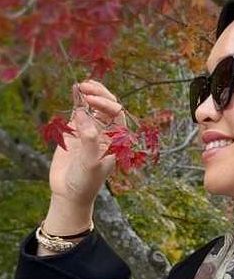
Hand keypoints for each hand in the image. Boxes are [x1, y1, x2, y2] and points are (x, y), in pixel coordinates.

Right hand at [49, 79, 126, 205]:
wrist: (70, 193)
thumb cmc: (86, 181)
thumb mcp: (91, 162)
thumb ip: (89, 139)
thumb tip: (82, 112)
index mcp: (117, 140)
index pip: (117, 114)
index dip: (106, 103)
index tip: (90, 100)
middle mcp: (106, 133)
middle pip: (108, 106)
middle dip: (99, 94)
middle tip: (85, 87)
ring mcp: (91, 131)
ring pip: (95, 107)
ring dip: (90, 94)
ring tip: (81, 85)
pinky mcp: (76, 132)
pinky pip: (79, 111)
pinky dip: (77, 100)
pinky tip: (74, 90)